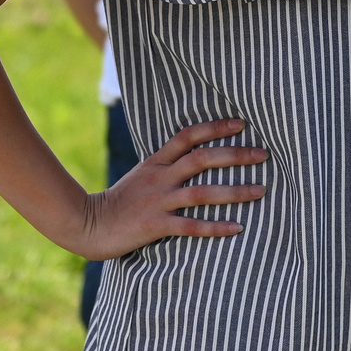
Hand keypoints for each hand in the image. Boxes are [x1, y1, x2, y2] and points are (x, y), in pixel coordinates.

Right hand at [62, 119, 268, 260]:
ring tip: (260, 190)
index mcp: (156, 163)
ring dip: (234, 191)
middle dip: (234, 155)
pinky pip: (191, 225)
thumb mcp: (141, 175)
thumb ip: (166, 165)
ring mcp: (158, 201)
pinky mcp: (156, 225)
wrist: (87, 224)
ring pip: (202, 192)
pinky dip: (215, 226)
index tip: (241, 123)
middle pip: (202, 159)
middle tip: (262, 154)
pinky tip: (237, 227)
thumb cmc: (119, 202)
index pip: (188, 136)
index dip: (215, 127)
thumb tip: (196, 156)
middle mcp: (160, 178)